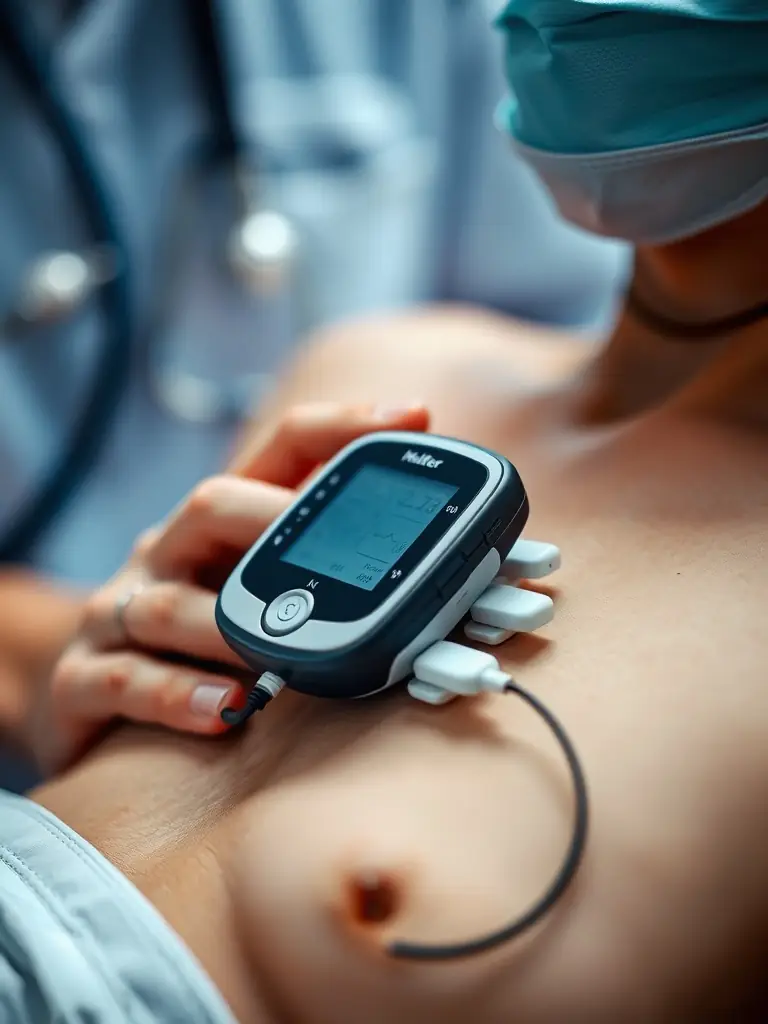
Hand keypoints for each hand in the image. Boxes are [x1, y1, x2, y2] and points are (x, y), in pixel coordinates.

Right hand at [29, 402, 428, 773]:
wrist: (89, 692)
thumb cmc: (197, 639)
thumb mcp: (257, 588)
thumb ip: (329, 573)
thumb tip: (446, 572)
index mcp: (219, 523)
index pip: (281, 450)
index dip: (345, 427)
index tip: (414, 418)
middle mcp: (167, 554)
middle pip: (210, 506)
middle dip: (271, 518)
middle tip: (332, 550)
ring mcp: (119, 613)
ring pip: (166, 605)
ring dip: (227, 629)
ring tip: (280, 659)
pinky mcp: (84, 678)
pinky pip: (124, 681)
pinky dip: (176, 696)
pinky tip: (226, 714)